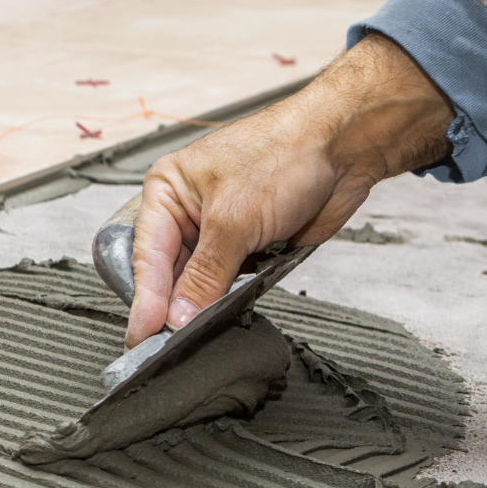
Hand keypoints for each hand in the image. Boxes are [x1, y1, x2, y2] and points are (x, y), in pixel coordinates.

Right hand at [125, 33, 454, 347]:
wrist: (344, 145)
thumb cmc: (285, 152)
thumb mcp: (234, 218)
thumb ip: (205, 274)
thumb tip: (181, 315)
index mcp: (167, 190)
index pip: (147, 254)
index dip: (145, 298)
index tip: (142, 332)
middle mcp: (188, 211)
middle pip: (169, 271)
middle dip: (172, 305)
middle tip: (165, 341)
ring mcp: (220, 229)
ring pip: (200, 281)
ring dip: (203, 303)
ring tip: (195, 331)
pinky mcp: (250, 244)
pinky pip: (231, 282)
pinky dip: (231, 298)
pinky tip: (225, 313)